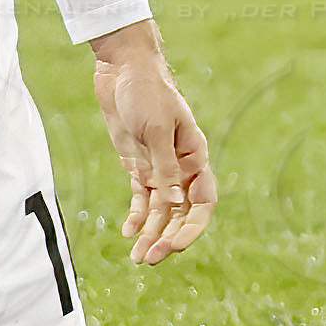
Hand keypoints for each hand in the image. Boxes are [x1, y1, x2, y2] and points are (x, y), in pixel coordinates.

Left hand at [90, 22, 214, 264]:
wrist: (122, 67)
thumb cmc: (146, 91)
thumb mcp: (156, 128)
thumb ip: (165, 165)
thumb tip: (173, 203)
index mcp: (195, 156)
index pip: (203, 201)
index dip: (193, 227)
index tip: (175, 244)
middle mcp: (181, 167)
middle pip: (181, 212)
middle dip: (168, 237)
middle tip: (150, 258)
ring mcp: (159, 167)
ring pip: (161, 211)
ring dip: (151, 233)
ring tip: (138, 258)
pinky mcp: (138, 164)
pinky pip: (142, 198)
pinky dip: (137, 216)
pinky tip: (128, 233)